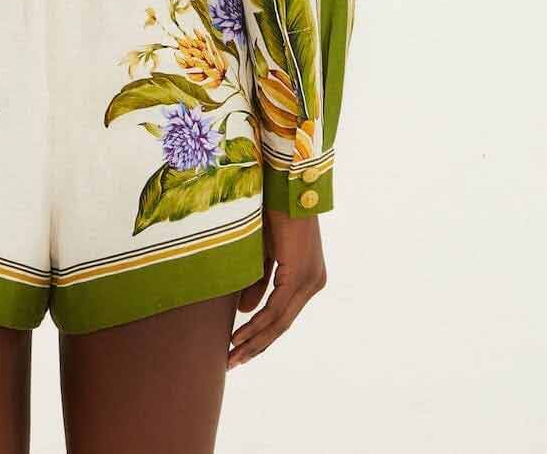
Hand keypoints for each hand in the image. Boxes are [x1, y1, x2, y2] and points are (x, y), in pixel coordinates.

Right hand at [226, 207, 325, 367]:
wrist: (284, 183)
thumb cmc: (272, 210)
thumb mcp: (262, 252)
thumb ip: (258, 281)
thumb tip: (247, 312)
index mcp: (308, 277)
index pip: (283, 315)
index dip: (261, 336)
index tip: (240, 351)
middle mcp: (314, 282)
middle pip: (282, 324)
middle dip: (256, 345)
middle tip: (233, 363)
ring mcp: (310, 280)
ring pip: (280, 320)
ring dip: (254, 339)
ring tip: (232, 355)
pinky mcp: (301, 274)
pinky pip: (277, 307)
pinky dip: (258, 323)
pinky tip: (239, 335)